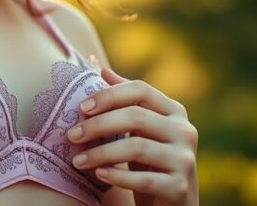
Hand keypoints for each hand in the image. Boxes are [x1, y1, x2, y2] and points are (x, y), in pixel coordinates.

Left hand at [66, 57, 198, 205]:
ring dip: (101, 153)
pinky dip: (117, 176)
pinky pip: (144, 179)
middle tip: (71, 136)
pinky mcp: (180, 187)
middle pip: (136, 117)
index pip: (140, 89)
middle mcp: (185, 131)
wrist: (172, 203)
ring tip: (77, 161)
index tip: (81, 107)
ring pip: (137, 147)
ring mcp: (185, 159)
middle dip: (98, 125)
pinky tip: (99, 175)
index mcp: (174, 110)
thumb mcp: (139, 128)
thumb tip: (95, 64)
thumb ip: (122, 99)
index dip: (108, 95)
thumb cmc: (149, 160)